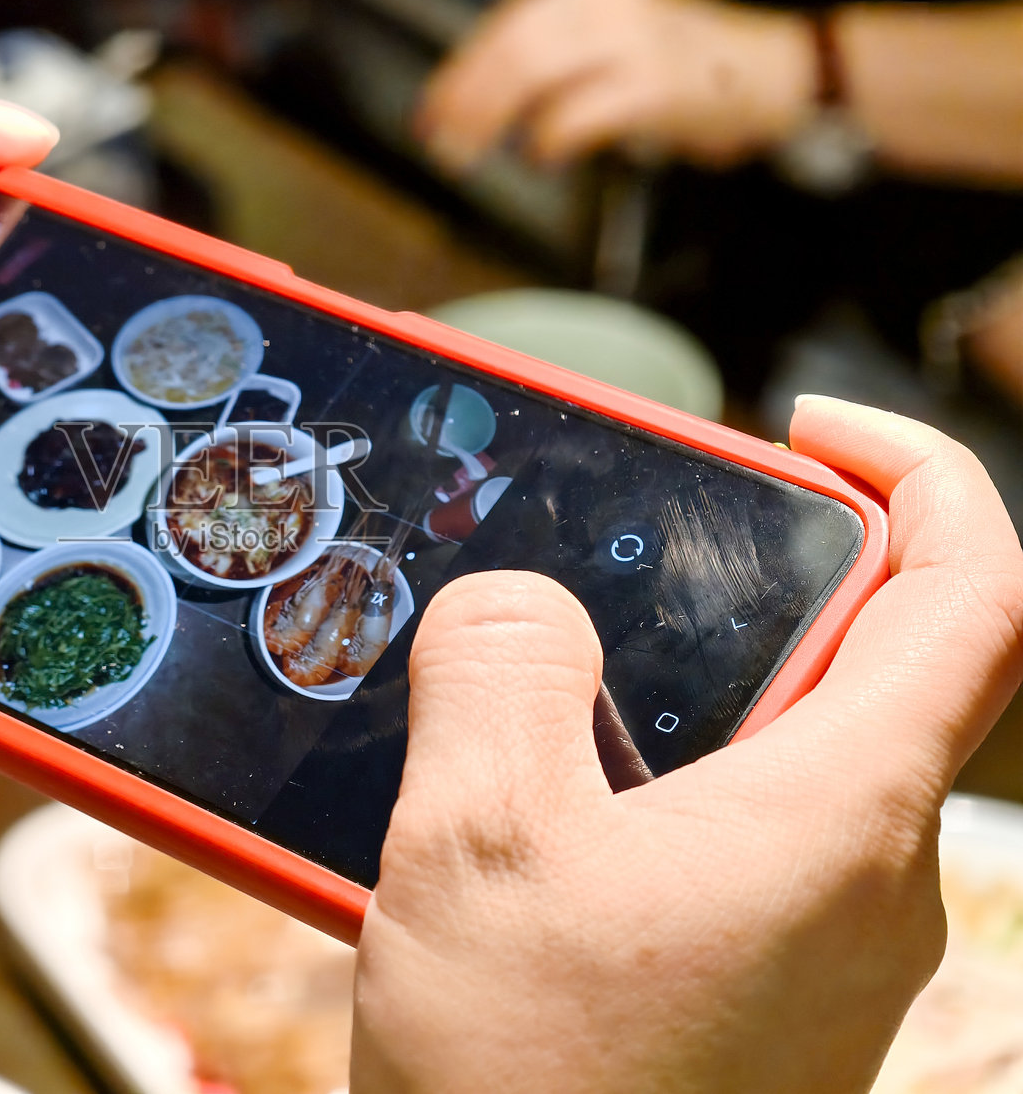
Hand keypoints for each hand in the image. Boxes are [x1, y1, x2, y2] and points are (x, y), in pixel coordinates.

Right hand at [352, 397, 1022, 1092]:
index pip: (973, 587)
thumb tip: (520, 603)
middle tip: (610, 566)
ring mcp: (821, 949)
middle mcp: (867, 879)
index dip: (917, 469)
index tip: (801, 427)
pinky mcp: (764, 998)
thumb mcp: (481, 840)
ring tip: (527, 701)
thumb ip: (502, 670)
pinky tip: (523, 827)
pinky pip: (731, 846)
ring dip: (670, 702)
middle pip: (864, 664)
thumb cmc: (540, 1086)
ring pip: (782, 761)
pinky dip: (644, 795)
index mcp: (842, 813)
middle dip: (743, 588)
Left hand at [415, 0, 812, 168]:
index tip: (429, 113)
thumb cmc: (679, 63)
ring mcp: (630, 40)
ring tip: (473, 153)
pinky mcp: (652, 86)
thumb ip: (544, 54)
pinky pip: (574, 115)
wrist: (767, 68)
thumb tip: (468, 96)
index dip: (457, 75)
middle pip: (507, 50)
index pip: (500, 27)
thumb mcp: (603, 35)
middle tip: (442, 145)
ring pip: (530, 75)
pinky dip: (546, 140)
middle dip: (464, 103)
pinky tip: (540, 155)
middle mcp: (603, 0)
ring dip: (490, 122)